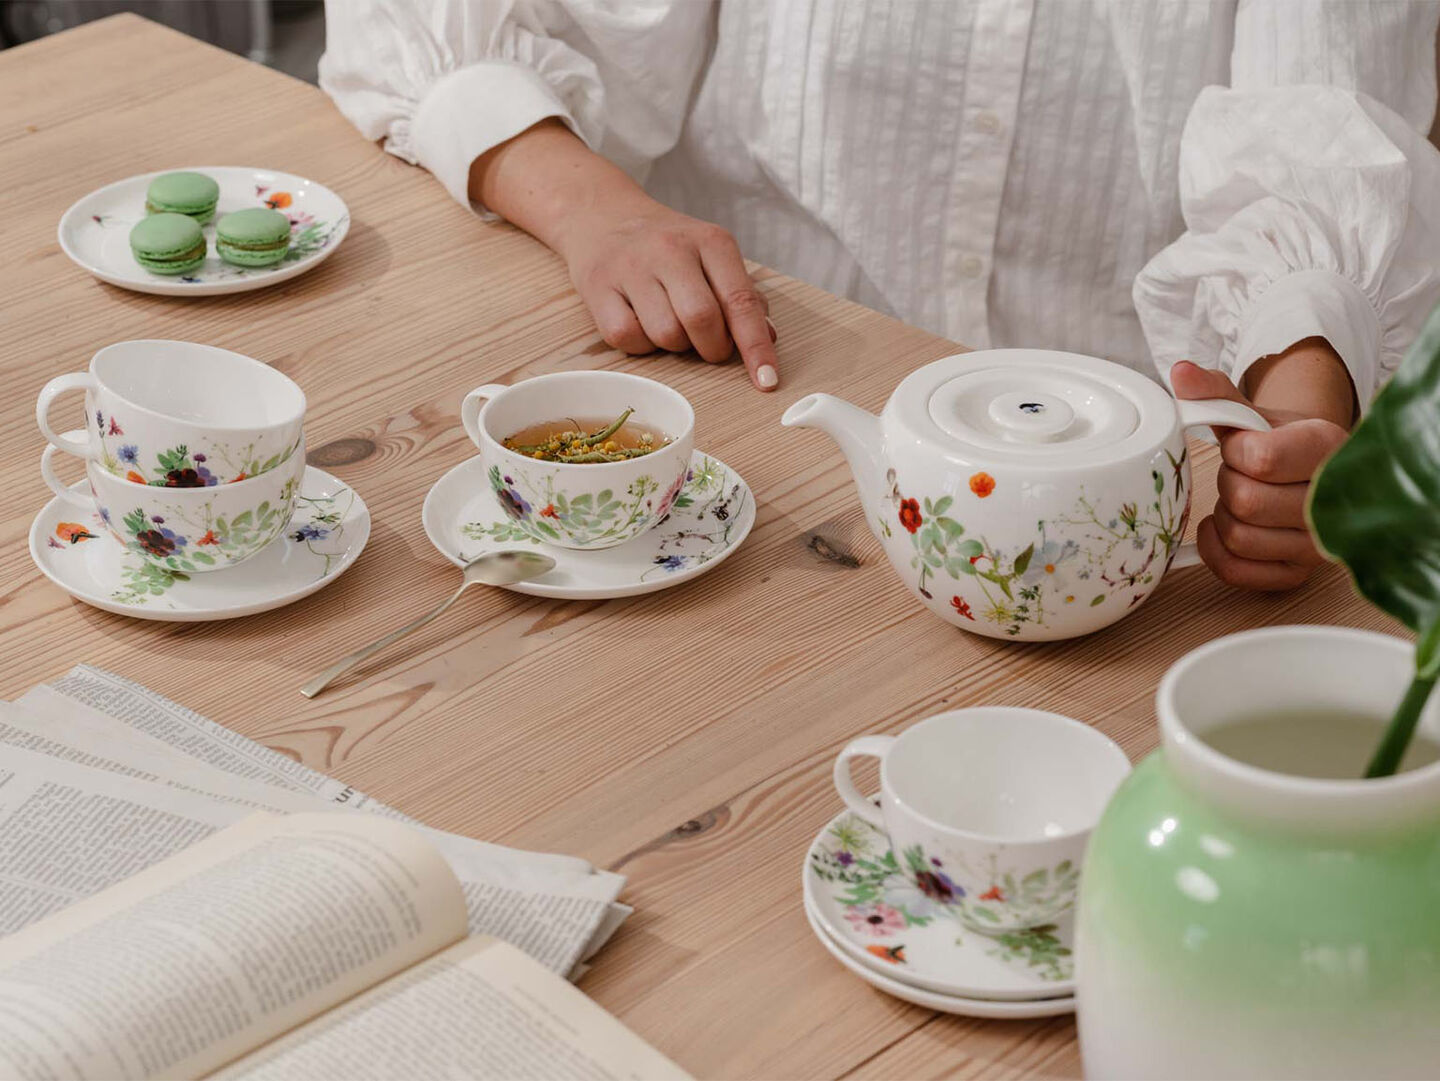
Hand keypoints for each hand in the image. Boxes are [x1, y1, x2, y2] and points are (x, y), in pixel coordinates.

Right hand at [470, 120, 779, 390]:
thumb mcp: (711, 256)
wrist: (600, 213)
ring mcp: (631, 267)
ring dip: (673, 345)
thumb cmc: (666, 245)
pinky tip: (639, 322)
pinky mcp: (598, 287)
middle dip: (711, 347)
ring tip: (668, 321)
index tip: (768, 381)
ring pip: (665, 335)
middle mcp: (670, 249)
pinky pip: (627, 338)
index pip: (740, 301)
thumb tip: (767, 337)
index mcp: (710, 241)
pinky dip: (639, 344)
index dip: (756, 346)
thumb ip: (741, 295)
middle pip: (702, 321)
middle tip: (707, 343)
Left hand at [1170, 356, 1350, 590]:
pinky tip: (1225, 528)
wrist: (1310, 472)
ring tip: (1241, 498)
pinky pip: (1235, 570)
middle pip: (1246, 501)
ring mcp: (1317, 545)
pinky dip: (1216, 549)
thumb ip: (1215, 392)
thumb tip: (1180, 372)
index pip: (1262, 459)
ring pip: (1239, 537)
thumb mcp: (1252, 412)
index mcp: (1327, 449)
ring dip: (1224, 515)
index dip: (1236, 452)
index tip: (1242, 446)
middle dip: (1229, 483)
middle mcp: (1332, 502)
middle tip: (1241, 474)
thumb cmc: (1279, 442)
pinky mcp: (1296, 574)